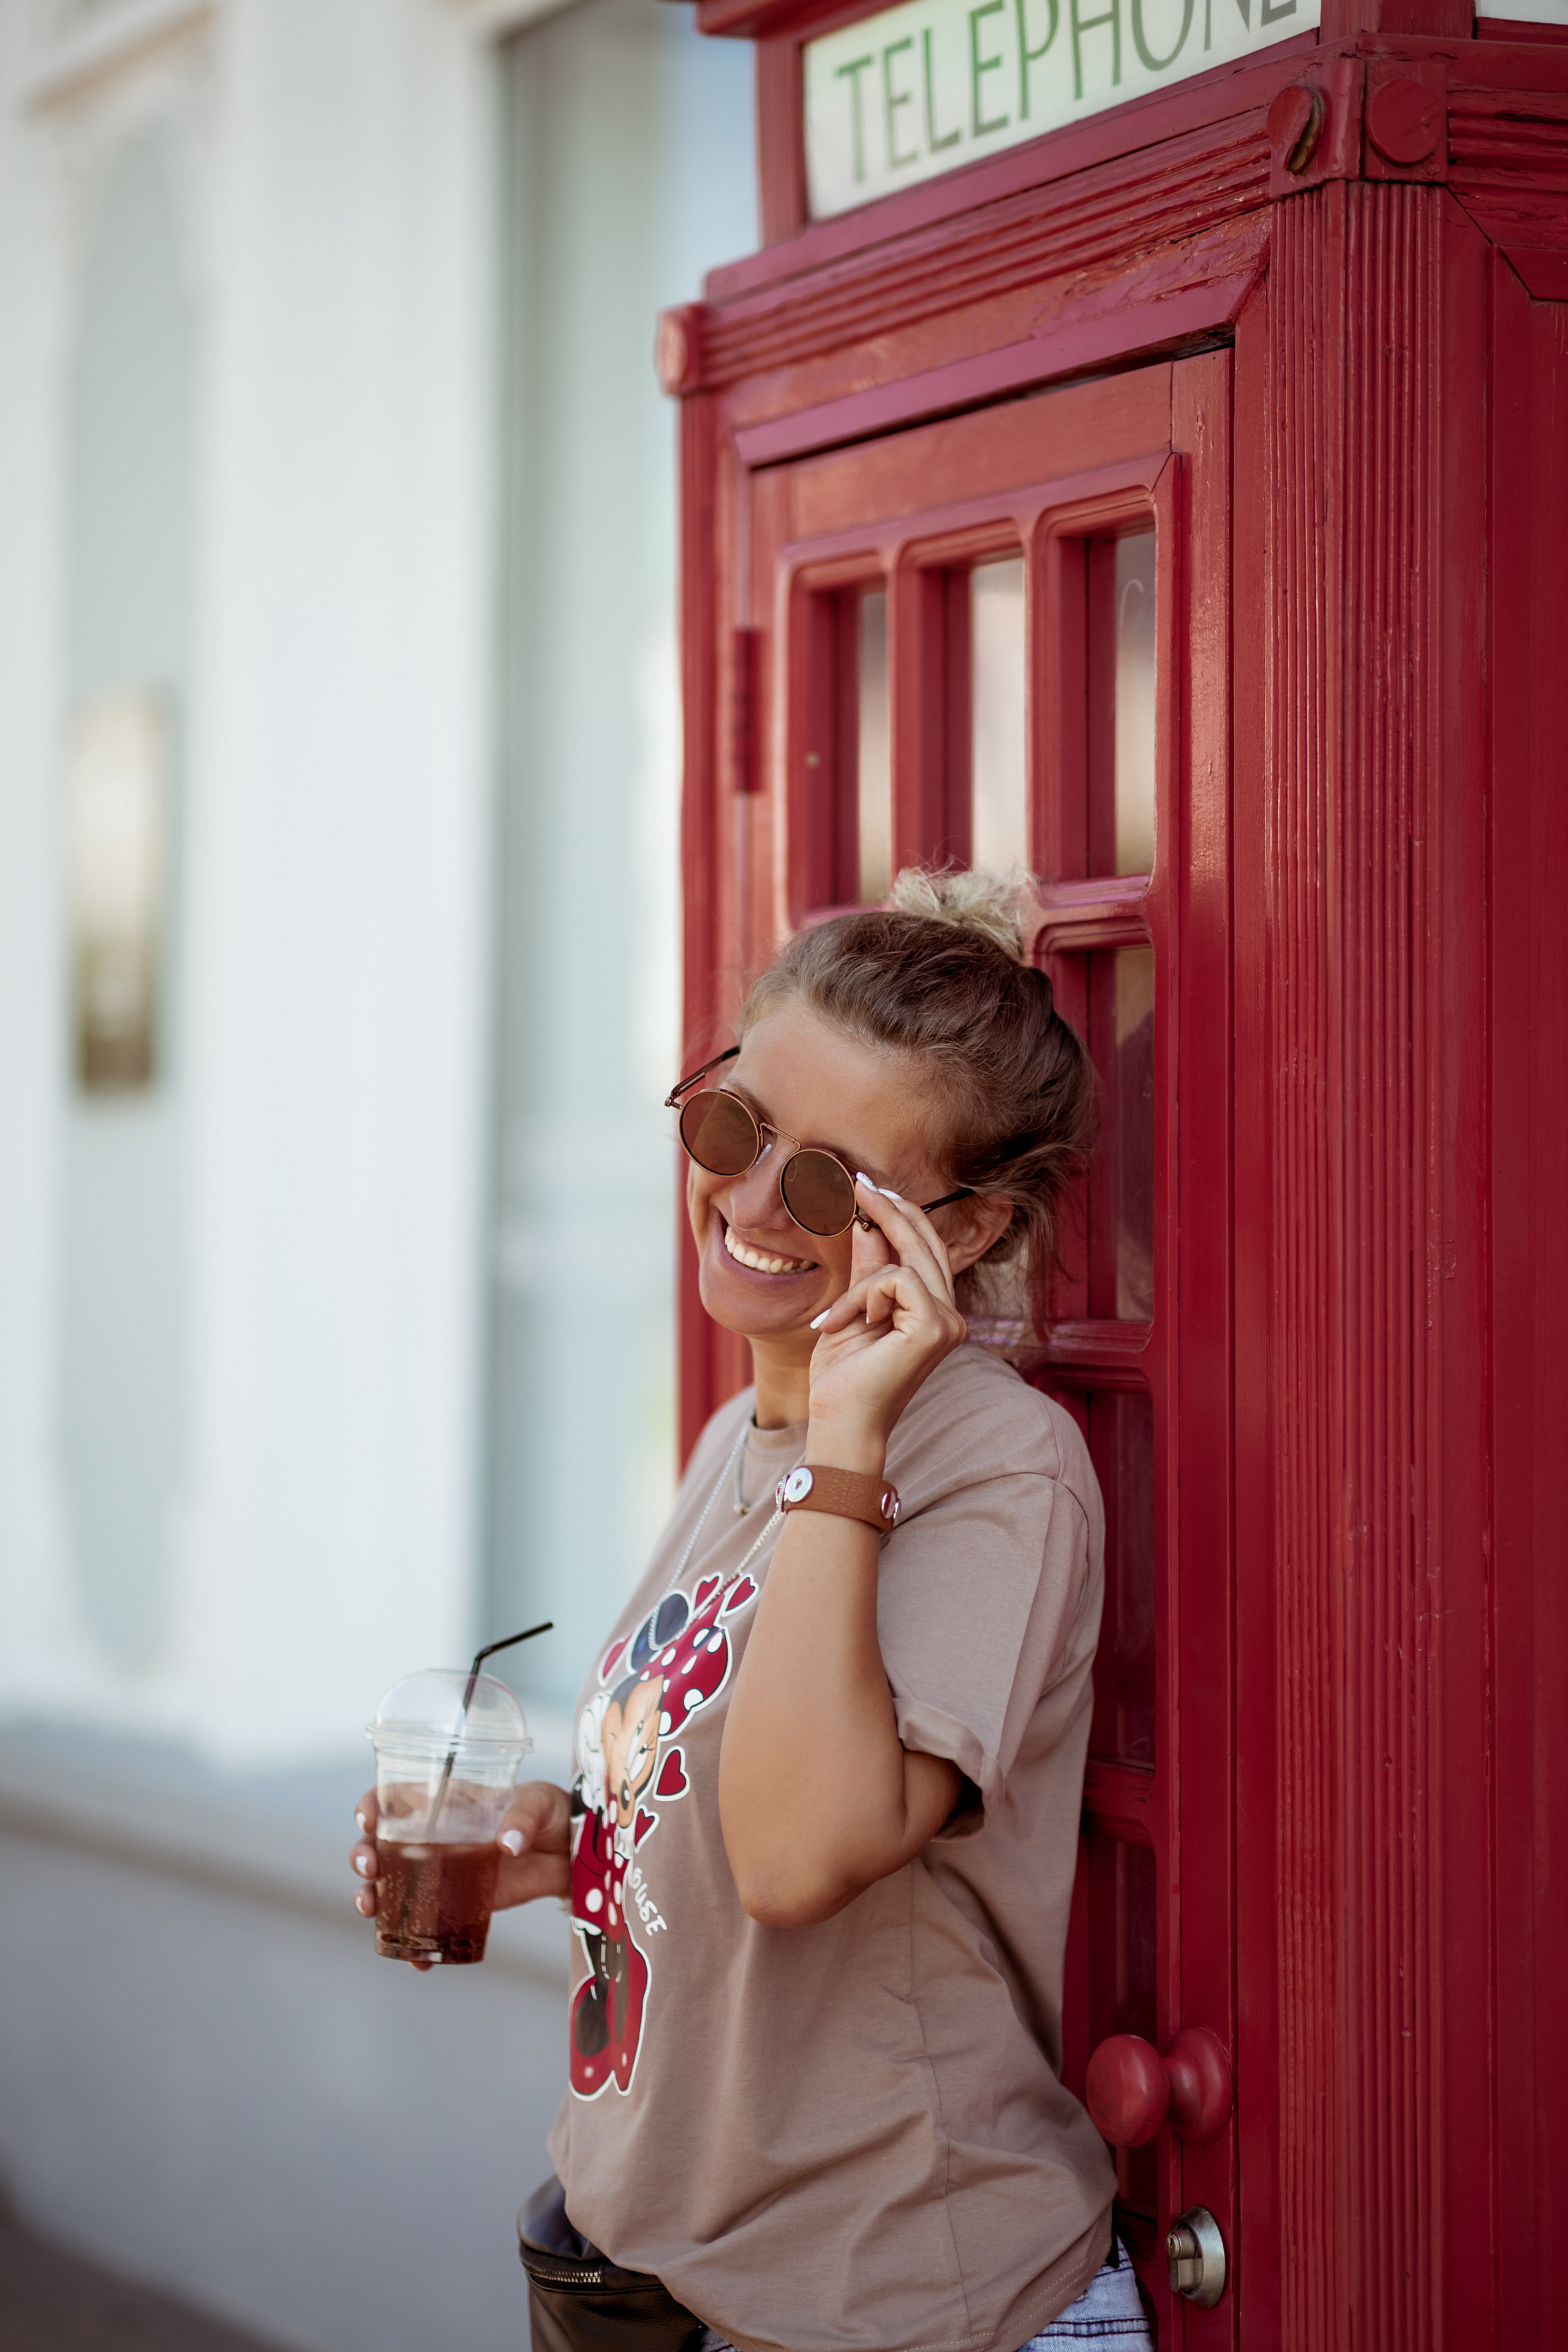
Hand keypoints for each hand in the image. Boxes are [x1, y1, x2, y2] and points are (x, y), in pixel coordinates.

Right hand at [351, 1781, 572, 1968]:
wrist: (569, 1852)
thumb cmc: (550, 1812)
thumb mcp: (540, 1804)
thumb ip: (523, 1817)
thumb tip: (507, 1843)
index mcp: (448, 1801)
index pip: (398, 1798)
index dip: (374, 1804)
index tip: (367, 1817)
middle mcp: (435, 1836)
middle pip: (382, 1843)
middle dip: (364, 1854)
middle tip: (369, 1868)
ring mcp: (442, 1871)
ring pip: (392, 1885)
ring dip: (372, 1897)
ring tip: (370, 1909)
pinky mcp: (458, 1902)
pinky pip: (426, 1924)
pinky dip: (414, 1945)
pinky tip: (414, 1960)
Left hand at [804, 1178, 966, 1464]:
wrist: (839, 1423)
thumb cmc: (843, 1377)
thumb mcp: (852, 1310)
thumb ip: (867, 1269)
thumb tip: (869, 1223)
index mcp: (934, 1311)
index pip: (925, 1249)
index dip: (901, 1214)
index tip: (869, 1187)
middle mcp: (950, 1315)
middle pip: (925, 1243)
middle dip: (890, 1211)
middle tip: (859, 1185)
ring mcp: (947, 1322)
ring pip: (906, 1262)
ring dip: (859, 1286)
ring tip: (833, 1320)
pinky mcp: (934, 1328)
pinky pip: (894, 1281)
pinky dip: (860, 1298)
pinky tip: (843, 1326)